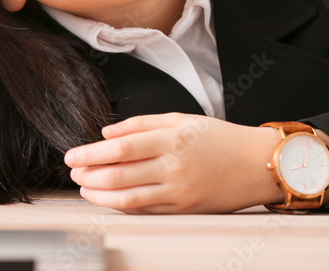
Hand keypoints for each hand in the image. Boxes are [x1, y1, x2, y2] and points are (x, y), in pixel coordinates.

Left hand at [63, 112, 283, 213]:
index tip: (72, 155)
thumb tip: (107, 133)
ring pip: (129, 197)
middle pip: (120, 174)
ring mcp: (179, 192)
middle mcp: (174, 167)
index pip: (121, 147)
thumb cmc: (220, 138)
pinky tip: (108, 198)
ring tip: (84, 187)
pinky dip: (122, 205)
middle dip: (89, 174)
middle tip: (73, 171)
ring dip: (100, 194)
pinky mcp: (184, 209)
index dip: (91, 153)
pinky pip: (145, 210)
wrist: (256, 164)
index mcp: (172, 139)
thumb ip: (142, 123)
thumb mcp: (182, 118)